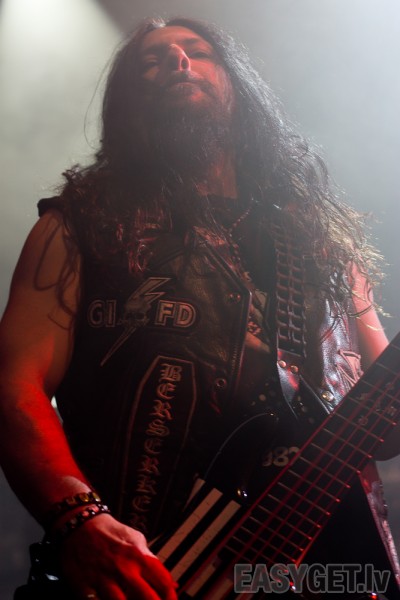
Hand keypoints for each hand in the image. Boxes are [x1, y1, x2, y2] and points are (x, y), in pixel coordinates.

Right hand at [59, 513, 177, 598]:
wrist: (80, 524)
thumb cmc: (109, 533)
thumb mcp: (136, 539)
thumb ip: (151, 560)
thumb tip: (170, 583)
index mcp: (139, 556)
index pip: (163, 582)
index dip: (170, 597)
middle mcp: (124, 569)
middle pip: (148, 598)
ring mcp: (105, 580)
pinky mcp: (85, 588)